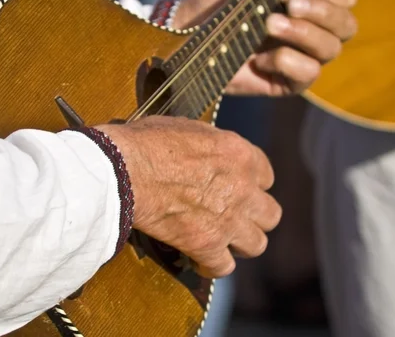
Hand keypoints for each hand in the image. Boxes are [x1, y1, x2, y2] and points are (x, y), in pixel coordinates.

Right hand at [96, 116, 280, 277]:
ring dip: (240, 244)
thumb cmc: (147, 144)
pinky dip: (212, 266)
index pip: (267, 176)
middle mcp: (243, 189)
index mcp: (240, 155)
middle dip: (254, 217)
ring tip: (224, 242)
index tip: (240, 188)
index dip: (252, 184)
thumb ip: (208, 144)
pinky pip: (223, 267)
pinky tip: (201, 260)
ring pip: (257, 244)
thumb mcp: (186, 127)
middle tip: (236, 217)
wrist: (125, 170)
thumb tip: (204, 151)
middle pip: (270, 214)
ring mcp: (228, 220)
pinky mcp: (207, 245)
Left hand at [174, 0, 357, 95]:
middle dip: (320, 11)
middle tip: (285, 4)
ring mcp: (303, 58)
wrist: (190, 34)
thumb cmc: (220, 0)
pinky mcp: (289, 83)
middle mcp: (313, 31)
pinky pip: (308, 74)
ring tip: (268, 25)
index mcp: (311, 2)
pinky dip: (285, 62)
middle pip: (346, 25)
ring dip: (302, 33)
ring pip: (331, 49)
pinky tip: (258, 58)